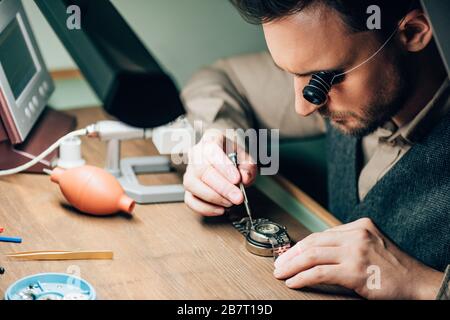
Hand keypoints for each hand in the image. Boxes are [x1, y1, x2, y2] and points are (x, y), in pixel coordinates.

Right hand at [183, 129, 256, 215]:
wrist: (223, 153)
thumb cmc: (232, 153)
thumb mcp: (245, 155)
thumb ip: (248, 166)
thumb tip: (245, 178)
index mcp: (210, 139)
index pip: (212, 151)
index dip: (223, 167)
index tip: (237, 179)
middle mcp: (196, 154)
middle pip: (201, 170)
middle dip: (222, 187)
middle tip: (238, 197)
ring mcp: (189, 171)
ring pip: (192, 185)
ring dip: (213, 197)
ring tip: (230, 202)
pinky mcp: (188, 187)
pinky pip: (190, 199)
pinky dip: (205, 208)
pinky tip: (220, 209)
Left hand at [274, 218, 443, 298]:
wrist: (417, 282)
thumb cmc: (394, 267)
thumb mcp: (370, 245)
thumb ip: (347, 243)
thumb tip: (317, 250)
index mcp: (359, 225)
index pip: (321, 234)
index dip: (301, 245)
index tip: (288, 253)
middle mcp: (356, 234)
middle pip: (313, 242)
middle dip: (291, 254)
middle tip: (279, 264)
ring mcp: (355, 251)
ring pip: (312, 255)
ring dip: (292, 265)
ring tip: (281, 273)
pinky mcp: (355, 270)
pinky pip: (319, 273)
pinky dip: (302, 277)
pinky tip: (293, 281)